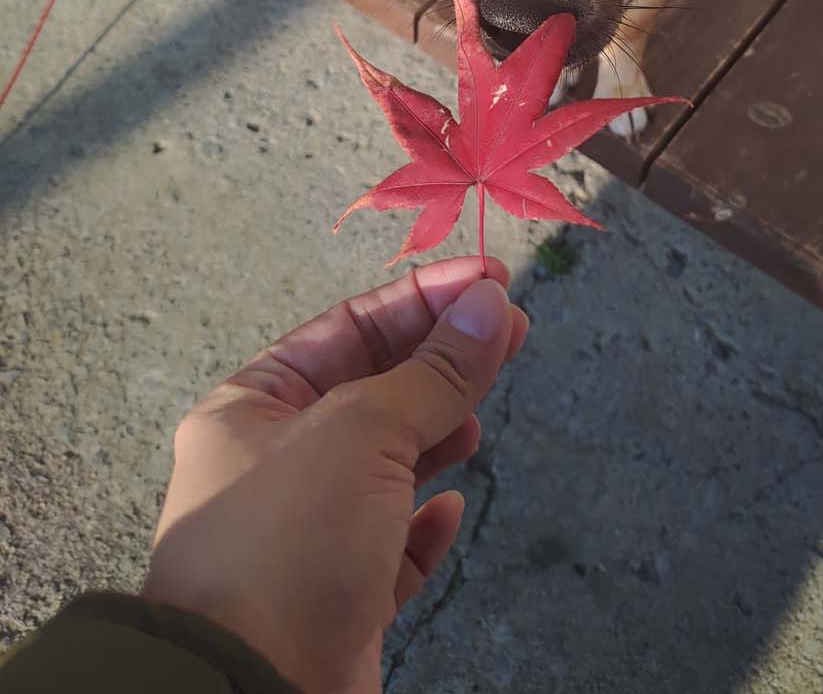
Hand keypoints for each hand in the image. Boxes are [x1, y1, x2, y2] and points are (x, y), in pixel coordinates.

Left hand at [143, 257, 527, 692]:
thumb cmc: (289, 540)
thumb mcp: (364, 430)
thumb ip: (435, 369)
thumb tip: (492, 302)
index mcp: (252, 407)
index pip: (347, 328)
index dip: (422, 297)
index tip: (492, 279)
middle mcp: (271, 464)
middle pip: (371, 388)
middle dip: (440, 359)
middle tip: (512, 332)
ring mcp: (304, 535)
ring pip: (384, 464)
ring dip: (435, 435)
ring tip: (474, 420)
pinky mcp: (337, 601)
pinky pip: (390, 546)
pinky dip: (424, 523)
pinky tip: (450, 510)